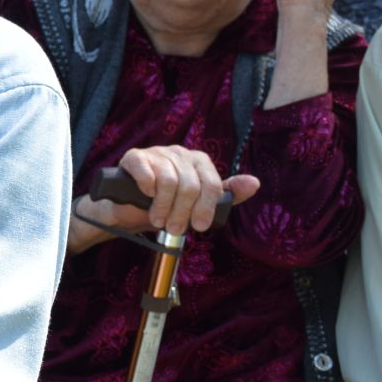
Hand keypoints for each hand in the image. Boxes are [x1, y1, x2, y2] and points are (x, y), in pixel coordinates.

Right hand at [67, 145, 259, 251]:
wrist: (126, 208)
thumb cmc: (165, 205)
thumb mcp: (198, 204)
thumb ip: (227, 195)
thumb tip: (254, 183)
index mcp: (199, 162)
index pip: (212, 184)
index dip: (206, 208)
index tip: (199, 227)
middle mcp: (180, 153)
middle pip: (190, 185)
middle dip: (182, 212)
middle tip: (174, 229)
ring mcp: (157, 153)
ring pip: (169, 181)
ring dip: (163, 206)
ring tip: (158, 220)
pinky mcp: (135, 157)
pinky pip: (146, 169)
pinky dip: (147, 185)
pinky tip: (146, 195)